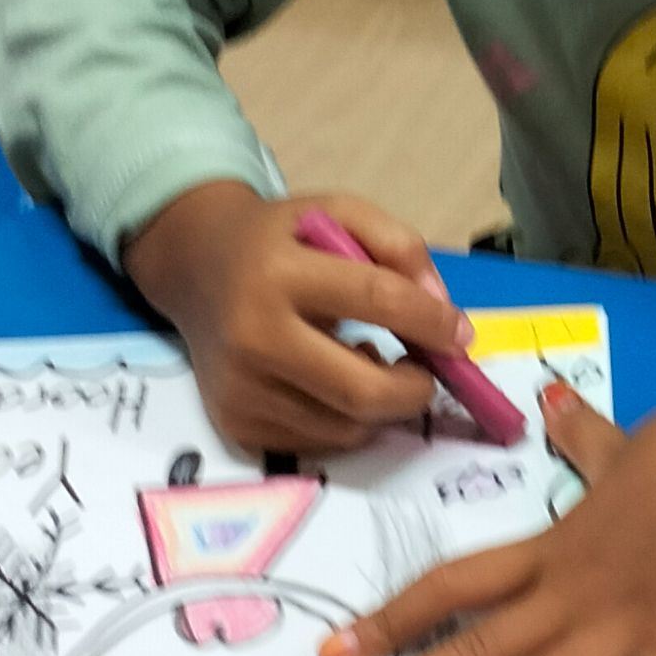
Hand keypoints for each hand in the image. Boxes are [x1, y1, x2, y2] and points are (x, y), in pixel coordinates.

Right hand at [124, 181, 470, 455]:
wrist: (195, 267)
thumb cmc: (280, 240)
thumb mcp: (338, 213)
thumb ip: (399, 246)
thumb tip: (443, 313)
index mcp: (279, 272)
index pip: (376, 300)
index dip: (432, 322)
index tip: (460, 334)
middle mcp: (252, 336)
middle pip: (362, 390)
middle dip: (415, 389)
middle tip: (429, 372)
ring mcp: (240, 389)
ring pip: (346, 427)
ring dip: (382, 406)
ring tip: (371, 364)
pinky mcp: (234, 425)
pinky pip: (317, 442)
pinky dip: (346, 421)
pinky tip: (334, 382)